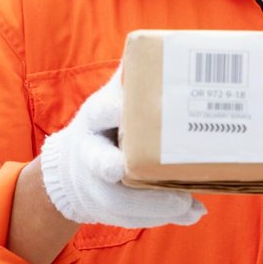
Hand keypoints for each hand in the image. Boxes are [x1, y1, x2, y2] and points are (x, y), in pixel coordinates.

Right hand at [40, 68, 206, 228]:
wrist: (73, 169)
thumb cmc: (106, 127)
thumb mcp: (112, 99)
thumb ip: (132, 78)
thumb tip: (161, 45)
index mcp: (95, 119)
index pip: (98, 112)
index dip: (110, 111)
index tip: (121, 111)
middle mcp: (89, 151)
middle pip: (101, 163)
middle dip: (117, 170)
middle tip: (144, 177)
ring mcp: (95, 183)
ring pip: (118, 200)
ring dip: (152, 205)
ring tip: (186, 202)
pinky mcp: (105, 207)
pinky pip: (131, 218)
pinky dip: (161, 217)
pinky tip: (189, 213)